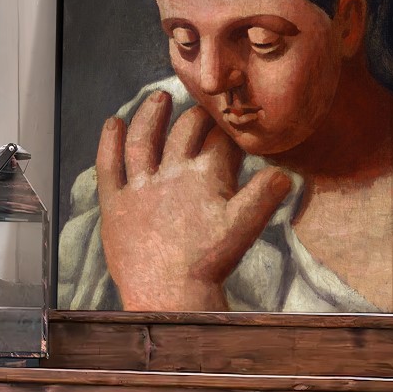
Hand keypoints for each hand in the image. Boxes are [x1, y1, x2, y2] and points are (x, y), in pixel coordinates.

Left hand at [96, 92, 292, 310]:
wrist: (169, 294)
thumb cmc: (208, 263)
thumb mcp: (244, 227)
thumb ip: (264, 195)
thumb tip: (284, 173)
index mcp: (206, 176)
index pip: (220, 140)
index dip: (228, 127)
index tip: (230, 119)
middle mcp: (171, 172)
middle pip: (185, 132)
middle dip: (195, 115)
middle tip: (201, 107)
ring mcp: (140, 186)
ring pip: (144, 139)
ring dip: (151, 115)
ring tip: (158, 98)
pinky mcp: (115, 203)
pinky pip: (108, 165)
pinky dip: (109, 142)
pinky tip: (113, 124)